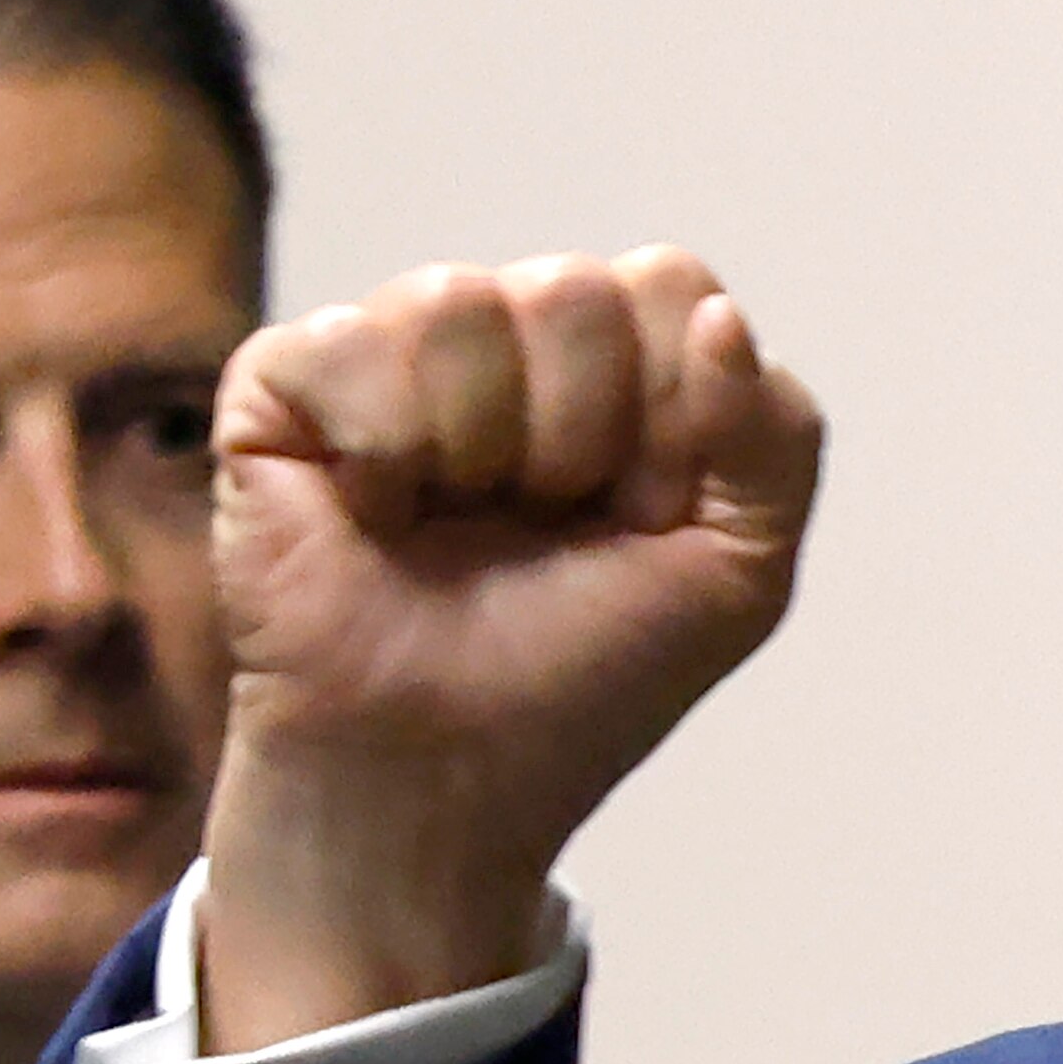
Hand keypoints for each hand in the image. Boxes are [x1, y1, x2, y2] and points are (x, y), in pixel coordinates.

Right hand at [195, 247, 822, 1047]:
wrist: (442, 779)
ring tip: (454, 523)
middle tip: (540, 526)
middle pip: (575, 290)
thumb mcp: (738, 575)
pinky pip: (353, 340)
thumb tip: (720, 315)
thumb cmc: (580, 680)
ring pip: (462, 301)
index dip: (672, 412)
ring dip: (481, 447)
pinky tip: (374, 513)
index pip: (668, 284)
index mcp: (618, 367)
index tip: (642, 514)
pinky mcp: (284, 382)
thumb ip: (778, 437)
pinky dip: (383, 451)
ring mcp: (394, 351)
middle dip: (580, 436)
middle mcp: (508, 339)